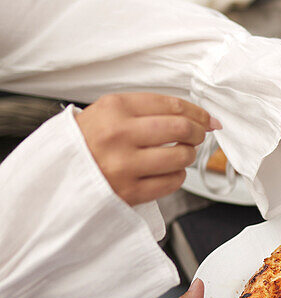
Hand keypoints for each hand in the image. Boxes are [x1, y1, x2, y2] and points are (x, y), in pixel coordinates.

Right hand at [76, 92, 220, 205]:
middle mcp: (119, 135)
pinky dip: (177, 175)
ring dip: (188, 155)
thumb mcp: (106, 112)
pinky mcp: (129, 192)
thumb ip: (145, 110)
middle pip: (181, 129)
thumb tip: (194, 116)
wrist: (55, 175)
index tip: (207, 118)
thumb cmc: (84, 143)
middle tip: (198, 135)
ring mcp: (124, 165)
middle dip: (198, 132)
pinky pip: (171, 182)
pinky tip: (167, 171)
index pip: (171, 105)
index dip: (197, 112)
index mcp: (114, 109)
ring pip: (180, 156)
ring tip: (180, 153)